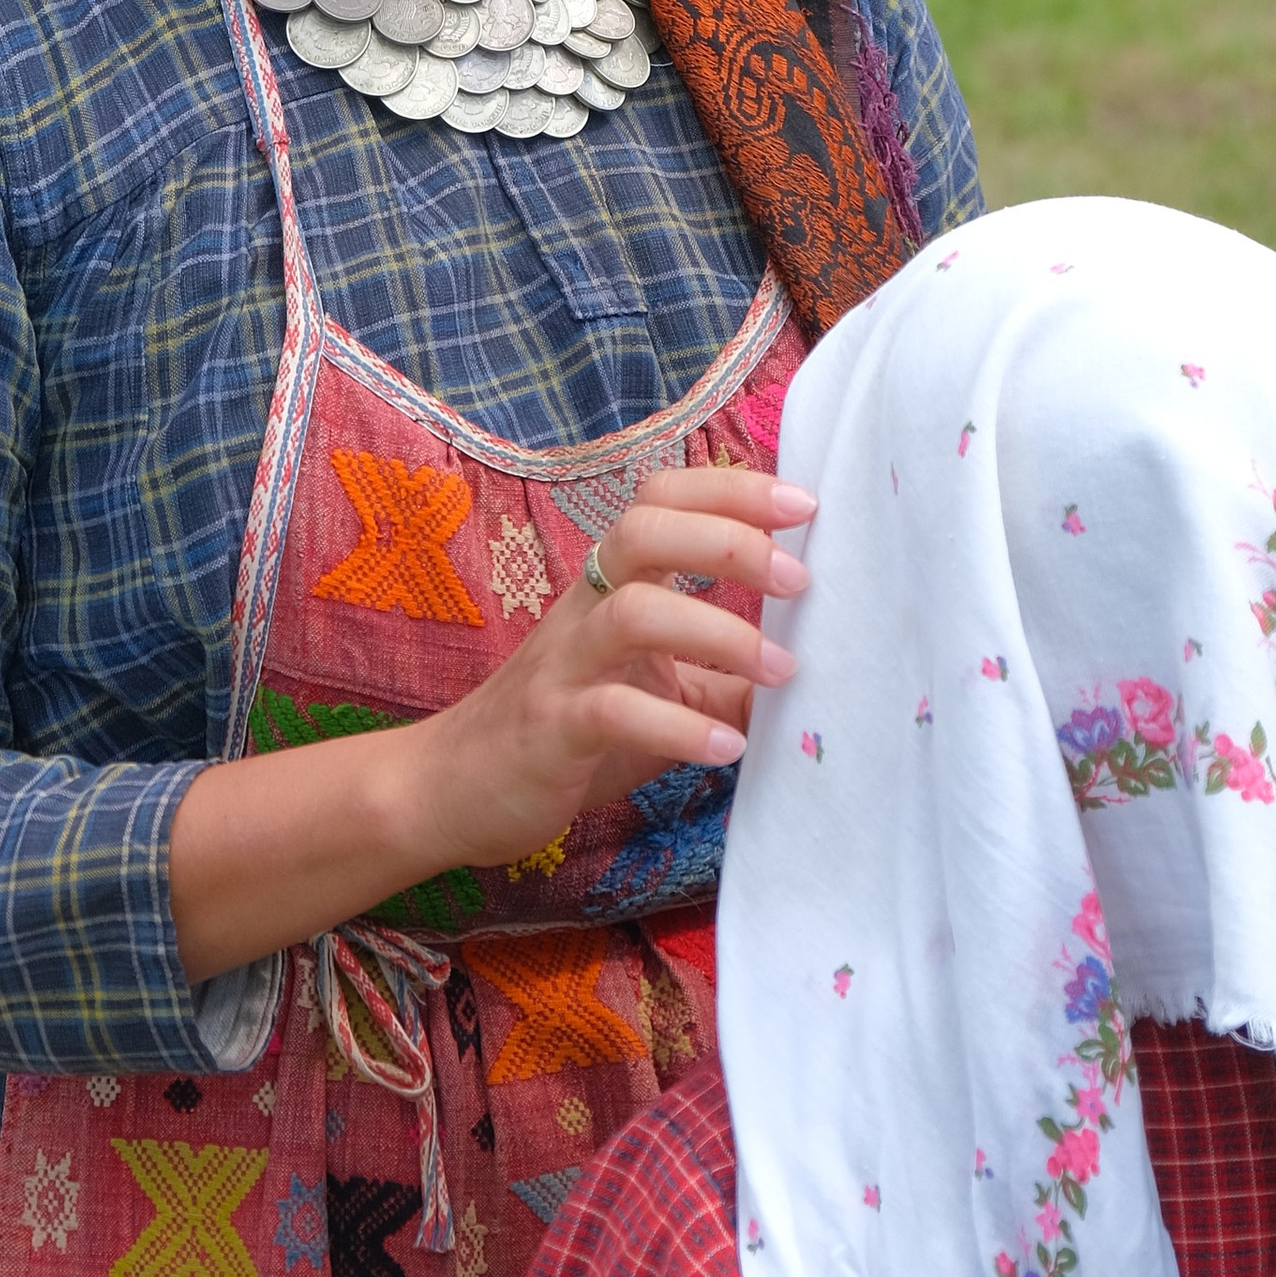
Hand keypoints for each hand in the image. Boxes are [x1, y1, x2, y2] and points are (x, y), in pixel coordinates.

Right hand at [391, 464, 815, 869]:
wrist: (457, 788)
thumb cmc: (572, 729)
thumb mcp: (659, 693)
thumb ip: (723, 679)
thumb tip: (818, 678)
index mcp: (611, 586)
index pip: (661, 500)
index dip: (730, 488)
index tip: (804, 506)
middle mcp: (584, 609)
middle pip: (644, 530)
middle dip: (729, 540)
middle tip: (800, 580)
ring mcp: (564, 664)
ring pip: (633, 612)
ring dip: (719, 633)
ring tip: (782, 673)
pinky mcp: (551, 727)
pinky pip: (613, 711)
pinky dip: (679, 726)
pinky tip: (730, 750)